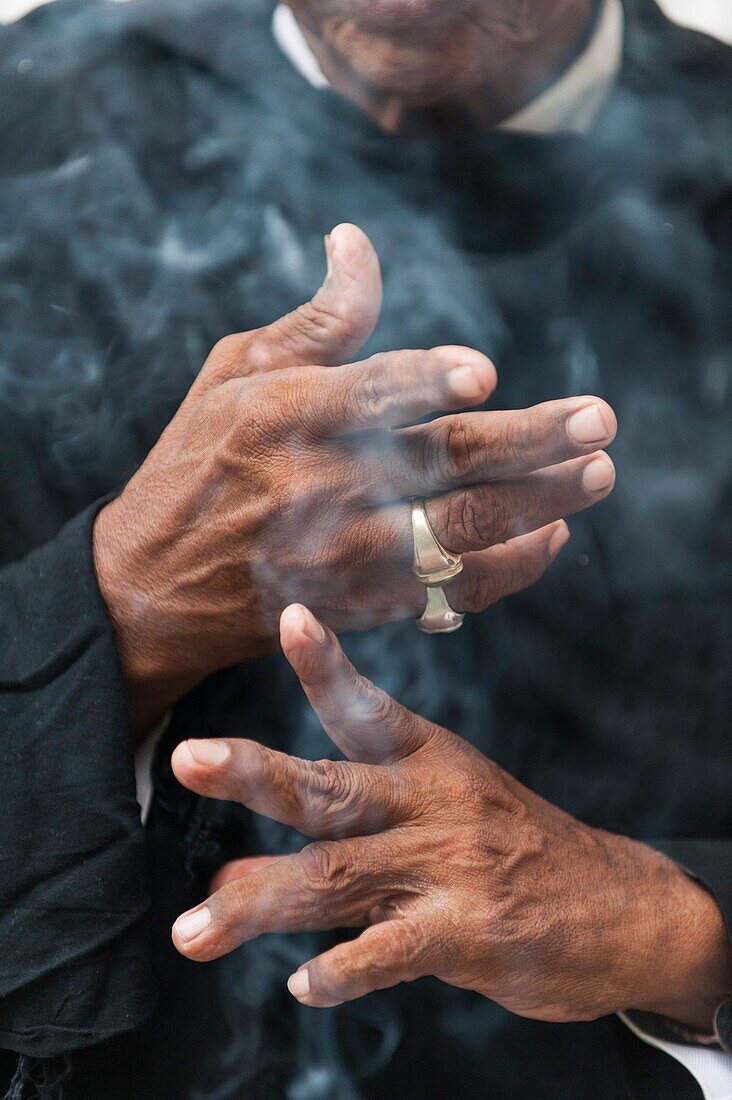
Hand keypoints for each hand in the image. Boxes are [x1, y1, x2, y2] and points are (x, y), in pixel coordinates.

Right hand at [94, 224, 616, 732]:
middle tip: (599, 421)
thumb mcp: (234, 374)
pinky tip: (550, 538)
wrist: (157, 582)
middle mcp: (318, 489)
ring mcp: (344, 555)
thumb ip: (317, 321)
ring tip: (598, 474)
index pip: (368, 395)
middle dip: (529, 444)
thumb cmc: (199, 460)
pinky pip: (452, 593)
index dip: (427, 381)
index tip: (485, 374)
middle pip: (440, 464)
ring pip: (462, 533)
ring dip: (539, 505)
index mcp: (283, 419)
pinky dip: (509, 569)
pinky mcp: (363, 604)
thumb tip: (357, 240)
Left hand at [171, 606, 731, 1030]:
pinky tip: (305, 985)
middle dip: (256, 773)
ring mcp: (450, 867)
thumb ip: (346, 835)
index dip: (325, 665)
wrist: (620, 907)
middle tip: (188, 759)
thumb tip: (235, 868)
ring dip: (260, 900)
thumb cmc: (518, 850)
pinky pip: (393, 950)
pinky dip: (346, 968)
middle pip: (332, 788)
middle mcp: (432, 804)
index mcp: (429, 761)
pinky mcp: (472, 932)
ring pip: (339, 874)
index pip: (366, 709)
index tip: (292, 617)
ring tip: (193, 930)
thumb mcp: (447, 811)